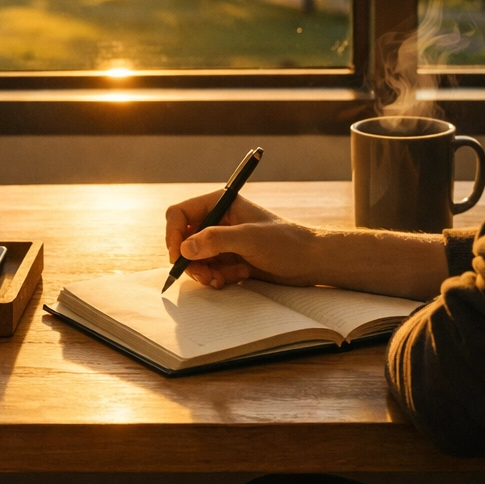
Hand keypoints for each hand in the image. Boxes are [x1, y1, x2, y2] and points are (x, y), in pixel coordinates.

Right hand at [164, 191, 321, 288]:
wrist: (310, 261)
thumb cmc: (285, 242)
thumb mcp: (250, 239)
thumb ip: (216, 240)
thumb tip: (184, 248)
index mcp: (220, 203)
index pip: (180, 214)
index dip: (173, 234)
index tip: (178, 256)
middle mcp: (218, 220)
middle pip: (184, 240)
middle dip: (191, 260)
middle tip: (204, 276)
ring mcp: (224, 240)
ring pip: (195, 258)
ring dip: (204, 272)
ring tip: (221, 280)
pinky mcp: (230, 258)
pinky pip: (210, 269)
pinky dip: (217, 277)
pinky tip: (236, 277)